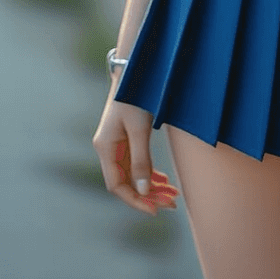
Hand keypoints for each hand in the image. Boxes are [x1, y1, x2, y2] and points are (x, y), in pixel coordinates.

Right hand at [93, 87, 178, 215]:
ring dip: (151, 186)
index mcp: (105, 148)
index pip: (117, 186)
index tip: (156, 209)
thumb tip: (144, 191)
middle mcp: (108, 149)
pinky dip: (150, 173)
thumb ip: (141, 160)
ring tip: (173, 194)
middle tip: (173, 203)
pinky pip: (136, 164)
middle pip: (126, 183)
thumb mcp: (140, 129)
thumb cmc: (135, 96)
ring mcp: (116, 144)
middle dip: (148, 195)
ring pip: (132, 175)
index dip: (135, 200)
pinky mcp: (126, 138)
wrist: (135, 69)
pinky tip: (164, 179)